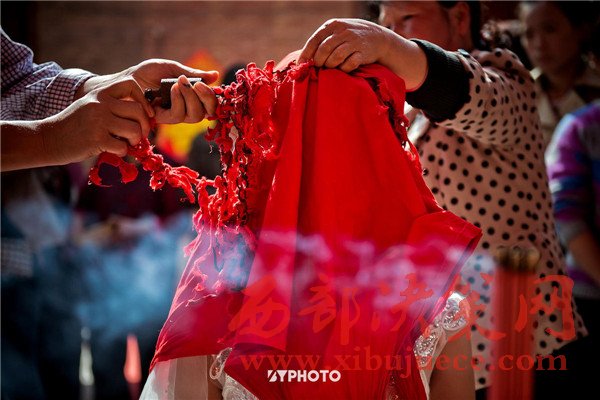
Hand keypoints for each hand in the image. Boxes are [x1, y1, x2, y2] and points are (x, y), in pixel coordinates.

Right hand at [42, 77, 152, 163]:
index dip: (144, 100)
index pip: (131, 84)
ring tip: (127, 143)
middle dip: (144, 126)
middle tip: (140, 135)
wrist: (49, 139)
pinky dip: (122, 152)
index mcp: (100, 93)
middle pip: (138, 110)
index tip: (146, 114)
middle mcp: (100, 103)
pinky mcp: (96, 139)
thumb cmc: (76, 125)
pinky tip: (113, 150)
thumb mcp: (92, 107)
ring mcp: (98, 121)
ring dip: (135, 140)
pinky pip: (122, 147)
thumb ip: (114, 107)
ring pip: (134, 129)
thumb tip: (146, 116)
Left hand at [80, 59, 218, 123]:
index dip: (211, 98)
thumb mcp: (172, 69)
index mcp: (190, 99)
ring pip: (192, 117)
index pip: (209, 106)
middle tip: (195, 84)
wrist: (125, 78)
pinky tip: (172, 88)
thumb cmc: (147, 73)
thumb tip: (216, 76)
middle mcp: (184, 110)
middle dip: (203, 99)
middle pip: (204, 114)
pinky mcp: (161, 120)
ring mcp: (173, 116)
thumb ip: (193, 75)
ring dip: (189, 98)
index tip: (205, 84)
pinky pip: (176, 116)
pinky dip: (178, 101)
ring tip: (179, 82)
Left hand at [298, 19, 394, 70]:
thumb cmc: (349, 38)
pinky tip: (344, 67)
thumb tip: (302, 60)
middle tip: (319, 67)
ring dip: (331, 66)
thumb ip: (321, 42)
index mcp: (332, 25)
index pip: (314, 40)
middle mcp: (342, 31)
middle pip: (324, 50)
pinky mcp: (363, 52)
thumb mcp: (335, 33)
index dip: (306, 54)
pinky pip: (349, 64)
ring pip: (335, 58)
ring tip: (332, 66)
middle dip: (319, 62)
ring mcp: (353, 41)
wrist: (377, 37)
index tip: (300, 65)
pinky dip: (344, 69)